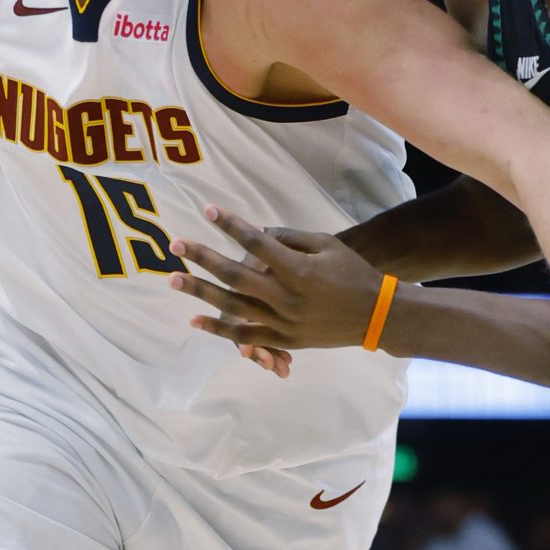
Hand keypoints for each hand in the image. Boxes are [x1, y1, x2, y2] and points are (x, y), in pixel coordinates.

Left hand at [168, 204, 383, 352]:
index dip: (231, 225)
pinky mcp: (284, 339)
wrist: (376, 315)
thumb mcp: (326, 245)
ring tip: (174, 279)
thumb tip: (257, 234)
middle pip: (235, 275)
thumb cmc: (352, 273)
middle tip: (176, 244)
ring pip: (233, 307)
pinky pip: (245, 337)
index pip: (256, 243)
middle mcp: (286, 297)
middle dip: (203, 258)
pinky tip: (195, 320)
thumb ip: (290, 238)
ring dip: (201, 292)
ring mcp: (283, 322)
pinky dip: (219, 329)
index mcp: (298, 269)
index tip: (208, 210)